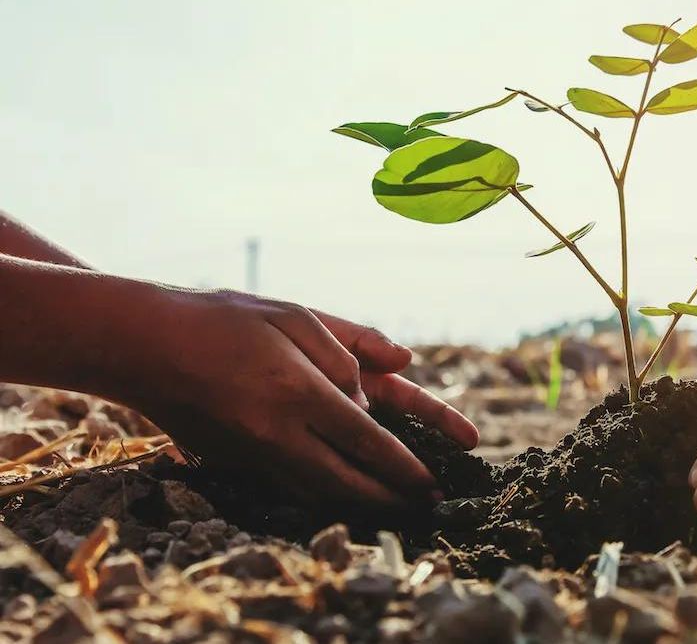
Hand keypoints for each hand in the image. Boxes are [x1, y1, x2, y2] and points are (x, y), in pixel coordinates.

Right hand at [120, 288, 476, 506]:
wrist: (142, 346)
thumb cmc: (224, 320)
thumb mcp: (296, 314)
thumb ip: (354, 343)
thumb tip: (404, 363)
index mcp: (299, 390)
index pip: (367, 440)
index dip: (404, 467)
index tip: (432, 481)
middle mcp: (277, 432)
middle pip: (347, 481)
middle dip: (390, 497)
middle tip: (426, 504)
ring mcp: (251, 454)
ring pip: (318, 490)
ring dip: (360, 501)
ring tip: (396, 503)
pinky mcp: (233, 463)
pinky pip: (290, 484)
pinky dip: (323, 491)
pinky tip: (346, 488)